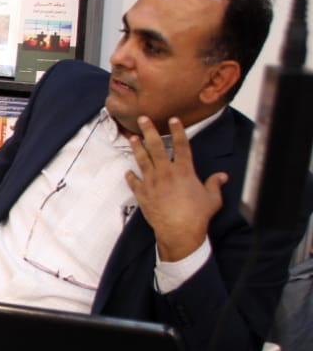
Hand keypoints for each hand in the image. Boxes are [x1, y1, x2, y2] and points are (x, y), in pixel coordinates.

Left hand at [125, 116, 225, 261]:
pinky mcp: (142, 194)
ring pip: (142, 160)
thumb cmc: (198, 215)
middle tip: (142, 118)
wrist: (179, 232)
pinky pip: (134, 182)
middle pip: (156, 147)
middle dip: (149, 131)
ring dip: (137, 148)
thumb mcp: (212, 199)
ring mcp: (152, 183)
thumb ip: (215, 184)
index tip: (173, 119)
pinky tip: (128, 172)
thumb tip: (222, 176)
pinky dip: (130, 176)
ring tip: (133, 137)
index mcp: (184, 171)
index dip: (178, 131)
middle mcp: (166, 173)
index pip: (181, 145)